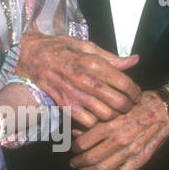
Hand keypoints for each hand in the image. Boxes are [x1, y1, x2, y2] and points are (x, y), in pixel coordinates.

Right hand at [15, 32, 140, 127]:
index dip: (135, 92)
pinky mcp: (65, 105)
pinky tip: (96, 116)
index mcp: (94, 63)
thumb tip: (135, 60)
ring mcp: (74, 94)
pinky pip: (88, 122)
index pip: (125, 83)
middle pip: (118, 102)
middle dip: (128, 106)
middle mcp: (85, 80)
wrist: (32, 55)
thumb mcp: (87, 46)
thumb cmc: (61, 48)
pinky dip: (95, 123)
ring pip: (105, 115)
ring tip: (114, 112)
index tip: (136, 94)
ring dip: (114, 116)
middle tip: (128, 105)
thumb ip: (112, 58)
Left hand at [69, 84, 168, 169]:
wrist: (166, 109)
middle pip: (91, 158)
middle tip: (73, 164)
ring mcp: (131, 150)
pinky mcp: (142, 158)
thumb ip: (96, 121)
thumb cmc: (139, 104)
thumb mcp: (116, 107)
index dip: (74, 149)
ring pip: (104, 168)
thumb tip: (76, 133)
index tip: (71, 150)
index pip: (84, 143)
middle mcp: (120, 139)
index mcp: (111, 124)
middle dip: (78, 163)